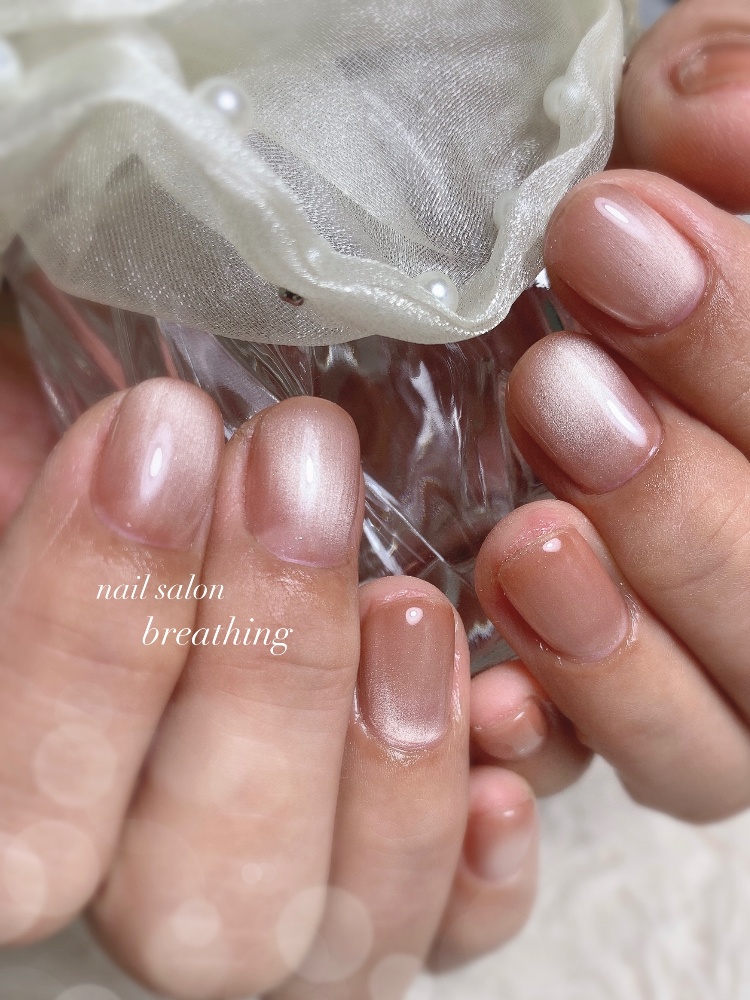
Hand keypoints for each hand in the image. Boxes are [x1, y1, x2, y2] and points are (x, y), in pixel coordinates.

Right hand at [0, 348, 536, 997]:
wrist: (234, 526)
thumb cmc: (130, 490)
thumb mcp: (47, 435)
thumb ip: (40, 441)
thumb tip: (116, 433)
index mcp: (30, 794)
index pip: (21, 821)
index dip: (81, 636)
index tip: (160, 434)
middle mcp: (145, 892)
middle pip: (200, 903)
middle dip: (265, 670)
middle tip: (301, 469)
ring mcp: (283, 905)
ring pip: (338, 945)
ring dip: (391, 764)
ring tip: (413, 597)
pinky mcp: (393, 890)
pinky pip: (452, 931)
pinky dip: (482, 853)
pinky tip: (503, 714)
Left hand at [472, 0, 749, 821]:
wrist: (577, 326)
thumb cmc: (643, 238)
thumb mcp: (680, 153)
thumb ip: (722, 111)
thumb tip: (709, 111)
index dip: (742, 337)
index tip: (605, 230)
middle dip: (679, 496)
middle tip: (558, 390)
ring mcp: (721, 666)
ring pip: (723, 733)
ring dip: (627, 641)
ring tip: (525, 545)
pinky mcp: (633, 720)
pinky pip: (623, 777)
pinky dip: (562, 743)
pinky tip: (487, 692)